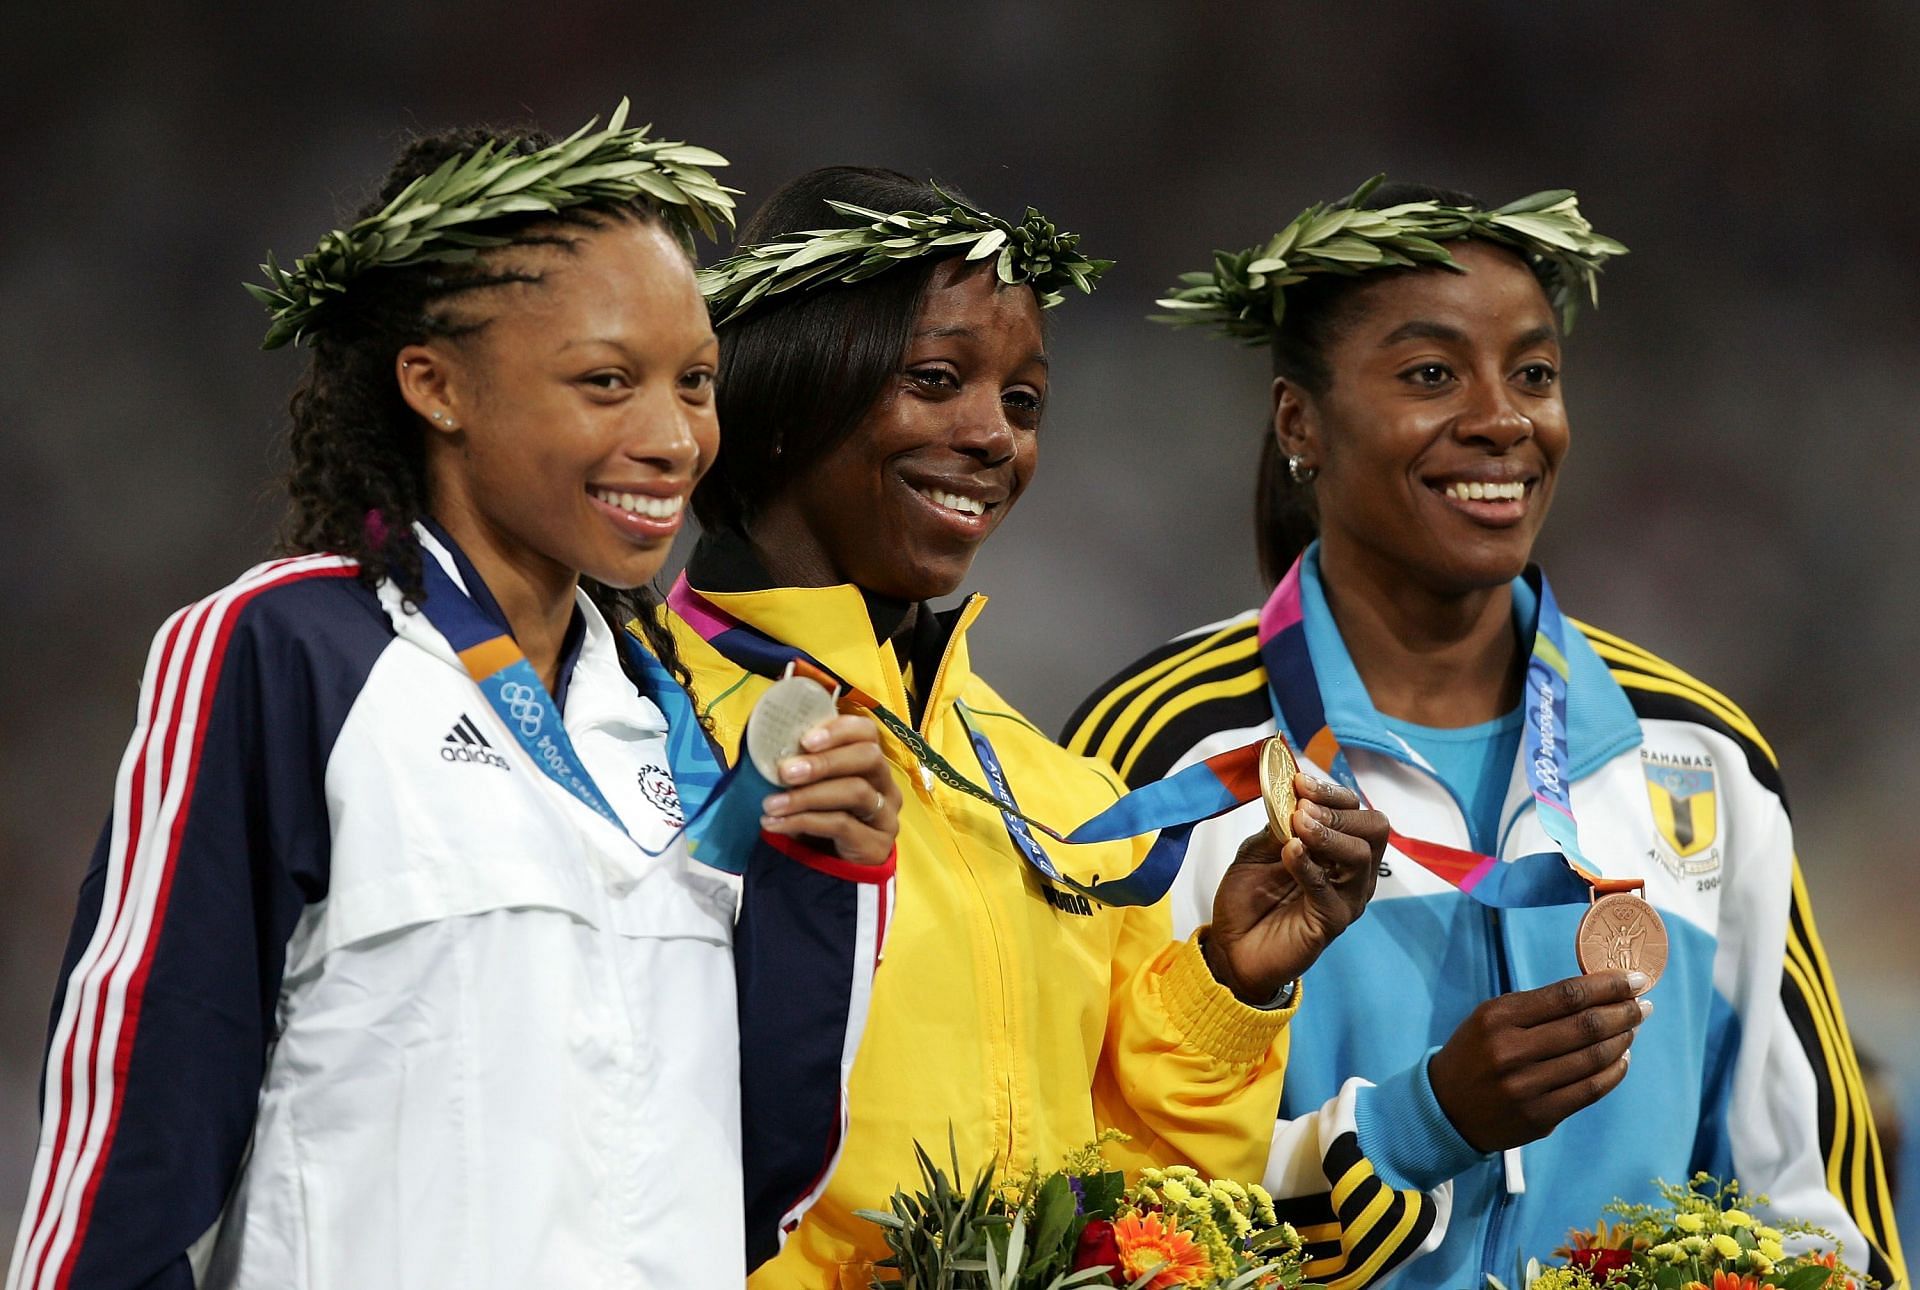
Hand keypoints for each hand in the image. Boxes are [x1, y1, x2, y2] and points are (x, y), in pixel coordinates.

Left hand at [760, 714, 899, 865]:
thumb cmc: (817, 823)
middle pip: (868, 757)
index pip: (866, 732)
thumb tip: (762, 744)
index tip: (804, 739)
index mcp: (869, 764)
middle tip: (785, 772)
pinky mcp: (877, 844)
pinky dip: (805, 821)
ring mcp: (885, 816)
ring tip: (771, 804)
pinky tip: (776, 824)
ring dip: (807, 796)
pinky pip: (843, 825)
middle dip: (824, 761)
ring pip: (856, 791)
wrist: (831, 875)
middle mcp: (885, 785)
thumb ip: (798, 767)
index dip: (839, 730)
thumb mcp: (809, 791)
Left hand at [1205, 773, 1385, 1004]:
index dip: (1331, 792)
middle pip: (1373, 829)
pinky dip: (1311, 866)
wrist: (1231, 946)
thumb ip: (1278, 823)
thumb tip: (1291, 792)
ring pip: (1361, 856)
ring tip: (1298, 826)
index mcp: (1337, 847)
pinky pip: (1331, 890)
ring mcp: (1347, 897)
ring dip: (1329, 834)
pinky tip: (1291, 852)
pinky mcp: (1333, 922)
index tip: (1300, 782)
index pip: (1355, 810)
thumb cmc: (1248, 898)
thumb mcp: (1258, 849)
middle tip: (1303, 809)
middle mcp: (1351, 871)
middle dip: (1338, 811)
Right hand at [1427, 971, 1650, 1151]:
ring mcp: (1526, 1087)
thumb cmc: (1477, 1053)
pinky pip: (1590, 1091)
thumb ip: (1539, 1006)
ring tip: (1633, 1028)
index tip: (1635, 979)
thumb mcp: (1492, 1018)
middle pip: (1586, 1026)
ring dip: (1623, 1040)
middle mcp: (1511, 1051)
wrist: (1446, 1108)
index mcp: (1498, 1017)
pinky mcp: (1539, 1116)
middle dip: (1623, 1012)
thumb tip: (1600, 992)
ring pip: (1593, 1059)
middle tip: (1643, 1005)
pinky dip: (1614, 1072)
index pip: (1567, 995)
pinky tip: (1622, 1059)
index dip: (1608, 985)